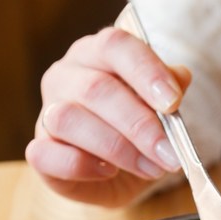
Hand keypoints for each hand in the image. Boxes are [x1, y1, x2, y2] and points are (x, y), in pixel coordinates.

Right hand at [25, 27, 190, 206]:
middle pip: (96, 89)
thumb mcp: (162, 108)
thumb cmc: (141, 127)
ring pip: (69, 119)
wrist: (122, 171)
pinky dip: (81, 165)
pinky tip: (109, 172)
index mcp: (98, 54)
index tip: (174, 103)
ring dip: (118, 149)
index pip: (116, 46)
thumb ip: (169, 91)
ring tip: (151, 168)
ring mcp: (48, 112)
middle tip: (170, 154)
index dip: (146, 71)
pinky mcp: (40, 151)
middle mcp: (66, 76)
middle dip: (140, 125)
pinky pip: (46, 154)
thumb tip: (180, 77)